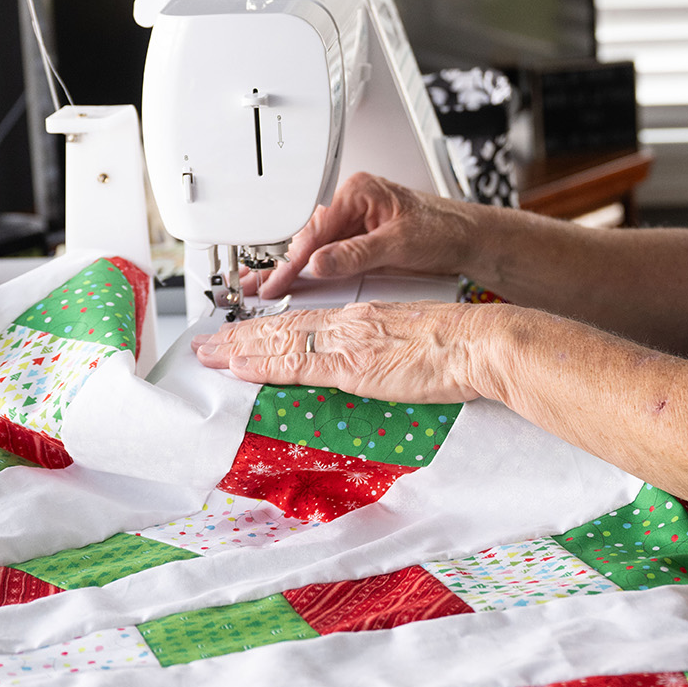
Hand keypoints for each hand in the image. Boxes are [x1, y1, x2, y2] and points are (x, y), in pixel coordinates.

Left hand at [191, 301, 508, 403]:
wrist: (482, 344)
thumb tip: (373, 368)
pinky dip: (264, 362)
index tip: (242, 333)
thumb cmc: (461, 347)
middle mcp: (351, 323)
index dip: (269, 328)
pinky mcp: (355, 364)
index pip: (306, 321)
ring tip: (208, 352)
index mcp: (365, 318)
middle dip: (240, 334)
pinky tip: (241, 364)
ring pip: (282, 340)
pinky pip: (299, 362)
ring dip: (240, 346)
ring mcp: (350, 342)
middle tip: (206, 341)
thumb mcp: (413, 343)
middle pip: (284, 327)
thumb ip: (384, 354)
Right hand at [251, 172, 487, 299]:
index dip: (293, 261)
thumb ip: (357, 254)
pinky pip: (330, 257)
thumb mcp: (399, 243)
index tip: (276, 282)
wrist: (470, 240)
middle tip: (259, 289)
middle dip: (284, 266)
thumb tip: (320, 263)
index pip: (315, 229)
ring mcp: (356, 222)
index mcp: (359, 191)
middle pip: (309, 238)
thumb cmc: (445, 229)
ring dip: (294, 270)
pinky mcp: (361, 240)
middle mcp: (353, 203)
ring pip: (316, 249)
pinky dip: (313, 273)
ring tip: (266, 288)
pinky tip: (295, 285)